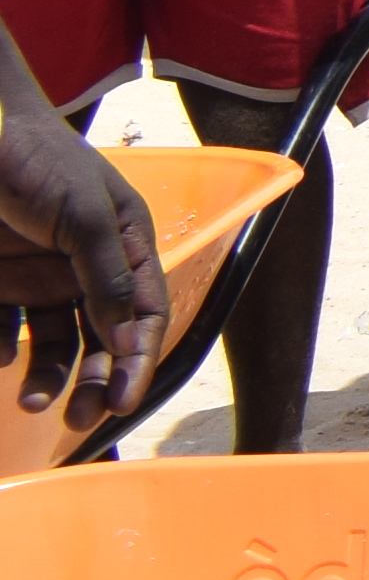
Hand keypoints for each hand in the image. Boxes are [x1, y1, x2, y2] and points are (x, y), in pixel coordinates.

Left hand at [0, 115, 164, 436]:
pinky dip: (4, 350)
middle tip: (82, 418)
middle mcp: (87, 268)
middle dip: (95, 380)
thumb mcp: (84, 215)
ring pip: (56, 342)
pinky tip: (1, 357)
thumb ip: (107, 277)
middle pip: (102, 338)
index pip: (143, 314)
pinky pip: (5, 329)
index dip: (137, 360)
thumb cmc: (38, 161)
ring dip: (50, 376)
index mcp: (125, 246)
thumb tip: (127, 343)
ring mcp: (41, 277)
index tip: (122, 401)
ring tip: (35, 403)